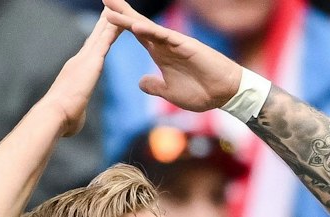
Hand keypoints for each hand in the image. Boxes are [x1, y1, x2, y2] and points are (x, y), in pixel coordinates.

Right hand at [39, 11, 122, 137]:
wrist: (54, 115)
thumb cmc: (63, 120)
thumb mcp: (74, 113)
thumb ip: (76, 110)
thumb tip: (74, 119)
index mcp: (77, 71)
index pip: (91, 50)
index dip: (98, 37)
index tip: (104, 27)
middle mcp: (80, 60)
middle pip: (96, 35)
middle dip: (104, 21)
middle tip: (111, 6)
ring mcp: (85, 58)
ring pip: (102, 33)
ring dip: (111, 19)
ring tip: (119, 6)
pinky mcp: (92, 61)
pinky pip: (106, 40)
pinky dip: (114, 28)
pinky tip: (123, 19)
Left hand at [103, 0, 245, 112]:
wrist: (225, 95)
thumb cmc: (202, 93)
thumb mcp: (170, 93)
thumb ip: (154, 86)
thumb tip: (140, 83)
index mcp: (160, 54)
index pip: (137, 34)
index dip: (121, 25)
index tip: (105, 15)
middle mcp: (165, 45)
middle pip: (139, 24)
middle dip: (121, 12)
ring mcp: (175, 44)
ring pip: (148, 27)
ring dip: (129, 18)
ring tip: (110, 8)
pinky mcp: (186, 46)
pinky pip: (165, 36)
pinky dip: (150, 31)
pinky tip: (135, 26)